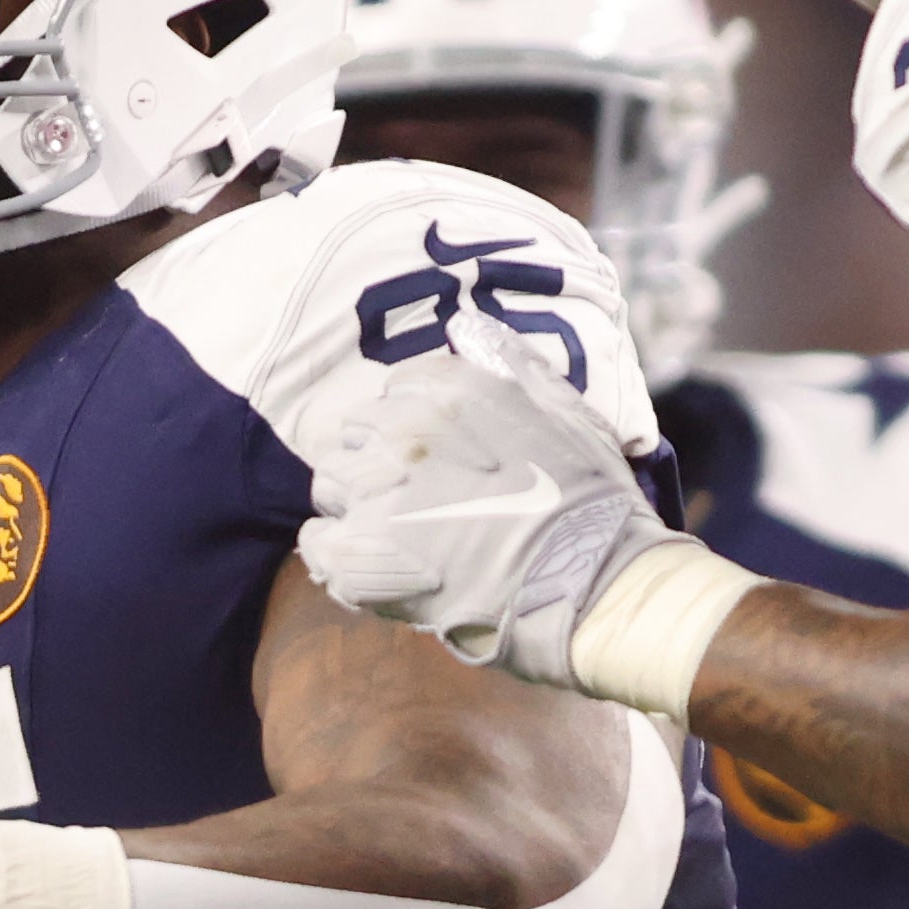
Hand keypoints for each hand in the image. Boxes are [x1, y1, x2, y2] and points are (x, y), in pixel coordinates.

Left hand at [299, 337, 667, 685]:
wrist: (592, 581)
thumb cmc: (587, 498)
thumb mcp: (563, 406)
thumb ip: (508, 360)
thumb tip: (465, 327)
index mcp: (447, 390)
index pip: (394, 392)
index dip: (413, 428)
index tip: (438, 462)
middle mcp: (403, 431)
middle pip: (355, 436)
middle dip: (380, 464)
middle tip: (420, 504)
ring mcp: (378, 493)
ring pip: (331, 485)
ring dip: (357, 507)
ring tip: (399, 539)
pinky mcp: (362, 555)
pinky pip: (317, 542)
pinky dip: (336, 553)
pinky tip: (372, 566)